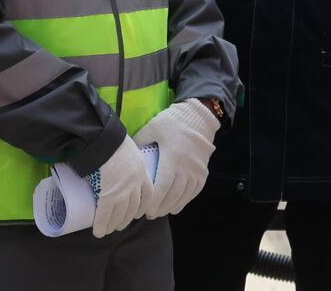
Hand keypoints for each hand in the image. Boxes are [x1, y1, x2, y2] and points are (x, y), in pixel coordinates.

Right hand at [92, 137, 153, 237]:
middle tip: (120, 225)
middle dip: (127, 219)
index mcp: (142, 172)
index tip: (140, 213)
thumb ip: (130, 159)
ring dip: (114, 224)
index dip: (144, 207)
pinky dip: (101, 225)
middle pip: (134, 208)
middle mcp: (135, 184)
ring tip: (109, 230)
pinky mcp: (108, 195)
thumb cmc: (114, 141)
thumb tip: (121, 160)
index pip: (148, 195)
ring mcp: (122, 191)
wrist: (104, 140)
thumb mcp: (131, 150)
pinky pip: (105, 215)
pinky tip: (98, 231)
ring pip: (120, 214)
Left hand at [134, 99, 219, 218]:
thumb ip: (139, 142)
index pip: (161, 187)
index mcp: (172, 158)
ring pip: (184, 195)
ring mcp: (197, 170)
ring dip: (171, 206)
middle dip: (160, 208)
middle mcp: (186, 167)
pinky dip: (185, 201)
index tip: (143, 210)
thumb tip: (126, 154)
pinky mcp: (204, 170)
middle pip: (172, 195)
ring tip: (160, 212)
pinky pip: (195, 191)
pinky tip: (176, 206)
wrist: (199, 116)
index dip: (152, 202)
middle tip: (149, 214)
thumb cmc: (173, 122)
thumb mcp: (152, 128)